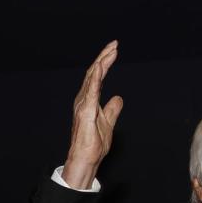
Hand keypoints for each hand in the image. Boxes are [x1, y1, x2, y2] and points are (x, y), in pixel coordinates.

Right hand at [62, 40, 124, 189]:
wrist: (87, 158)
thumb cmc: (94, 144)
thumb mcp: (108, 122)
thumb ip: (113, 109)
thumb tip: (118, 97)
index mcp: (89, 101)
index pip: (98, 77)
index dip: (105, 62)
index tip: (114, 50)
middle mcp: (83, 99)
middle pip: (94, 73)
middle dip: (104, 57)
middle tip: (114, 44)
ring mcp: (83, 104)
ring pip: (91, 78)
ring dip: (101, 63)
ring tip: (110, 51)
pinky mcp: (85, 111)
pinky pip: (90, 91)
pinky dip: (95, 78)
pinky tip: (100, 67)